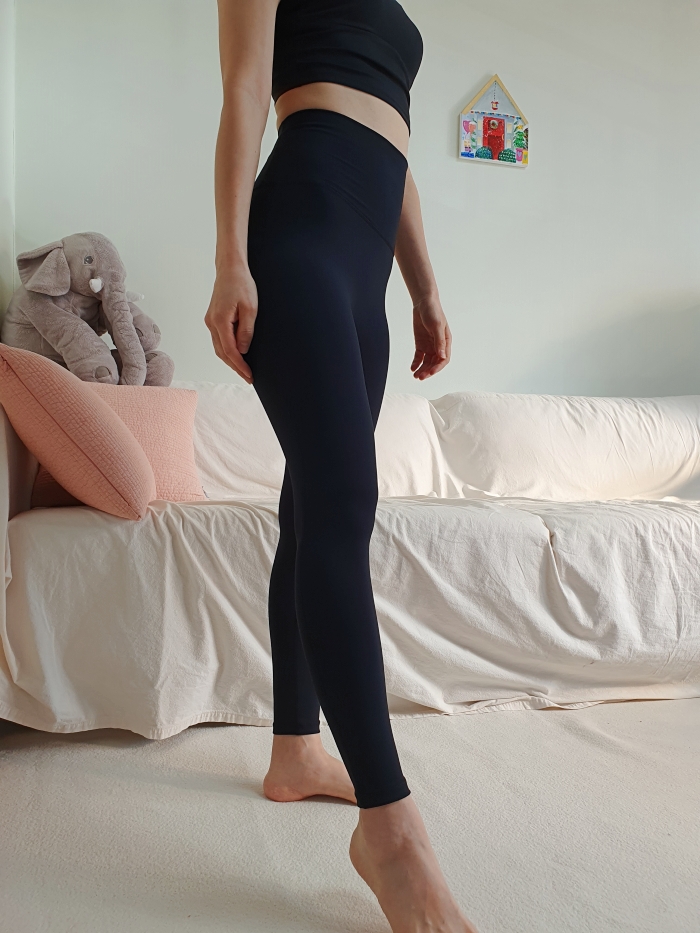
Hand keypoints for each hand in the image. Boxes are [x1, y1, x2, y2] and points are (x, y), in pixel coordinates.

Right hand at [205, 265, 257, 383]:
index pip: (230, 351)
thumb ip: (246, 330)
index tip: (249, 376)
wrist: (230, 269)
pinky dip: (227, 350)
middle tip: (248, 378)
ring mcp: (210, 321)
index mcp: (220, 321)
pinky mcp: (213, 319)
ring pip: (219, 348)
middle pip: (222, 353)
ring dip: (230, 360)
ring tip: (244, 370)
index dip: (240, 366)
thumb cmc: (242, 285)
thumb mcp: (250, 308)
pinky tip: (237, 355)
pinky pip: (219, 340)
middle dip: (235, 367)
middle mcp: (211, 323)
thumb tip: (243, 350)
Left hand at [410, 295, 450, 379]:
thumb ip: (439, 341)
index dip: (437, 367)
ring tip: (415, 376)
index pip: (443, 359)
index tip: (430, 373)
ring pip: (426, 362)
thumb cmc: (433, 312)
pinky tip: (412, 368)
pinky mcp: (421, 344)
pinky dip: (416, 363)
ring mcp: (429, 345)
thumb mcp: (437, 326)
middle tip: (420, 377)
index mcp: (446, 342)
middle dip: (428, 371)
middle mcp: (438, 346)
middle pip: (434, 363)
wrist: (423, 303)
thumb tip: (441, 356)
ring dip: (422, 369)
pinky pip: (419, 357)